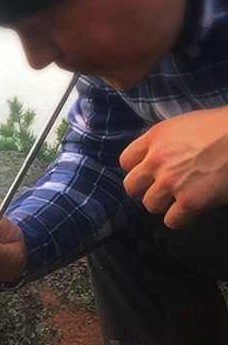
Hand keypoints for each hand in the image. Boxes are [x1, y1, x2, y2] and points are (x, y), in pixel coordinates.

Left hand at [120, 106, 227, 228]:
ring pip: (150, 205)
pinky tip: (191, 210)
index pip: (126, 161)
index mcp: (156, 137)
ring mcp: (171, 182)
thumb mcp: (187, 124)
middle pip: (131, 186)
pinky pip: (171, 221)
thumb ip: (167, 141)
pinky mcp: (189, 201)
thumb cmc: (223, 126)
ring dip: (163, 204)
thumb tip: (160, 154)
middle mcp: (157, 160)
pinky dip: (180, 219)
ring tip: (180, 197)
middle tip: (161, 189)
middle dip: (144, 189)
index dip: (137, 169)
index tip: (148, 172)